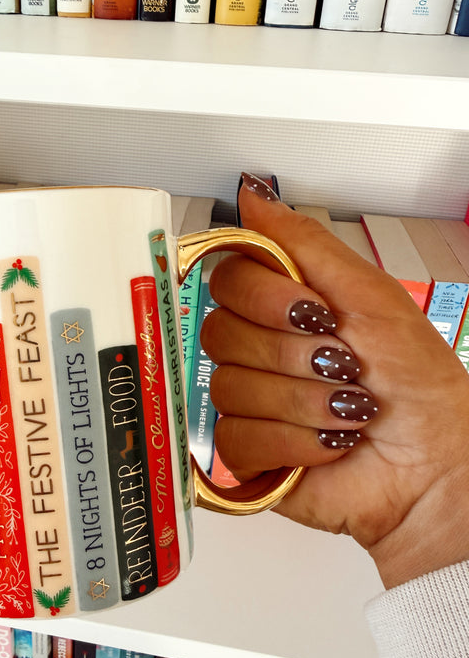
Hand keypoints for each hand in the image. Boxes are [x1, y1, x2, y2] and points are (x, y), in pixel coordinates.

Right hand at [200, 173, 468, 587]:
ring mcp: (249, 402)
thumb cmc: (415, 381)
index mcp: (282, 309)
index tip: (314, 312)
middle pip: (222, 334)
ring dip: (306, 402)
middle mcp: (259, 351)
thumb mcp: (367, 294)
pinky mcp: (249, 453)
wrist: (436, 458)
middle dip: (295, 354)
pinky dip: (296, 442)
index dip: (264, 298)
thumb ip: (303, 243)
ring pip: (232, 388)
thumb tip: (254, 199)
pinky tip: (327, 441)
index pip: (227, 280)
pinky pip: (239, 437)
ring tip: (345, 410)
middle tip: (340, 364)